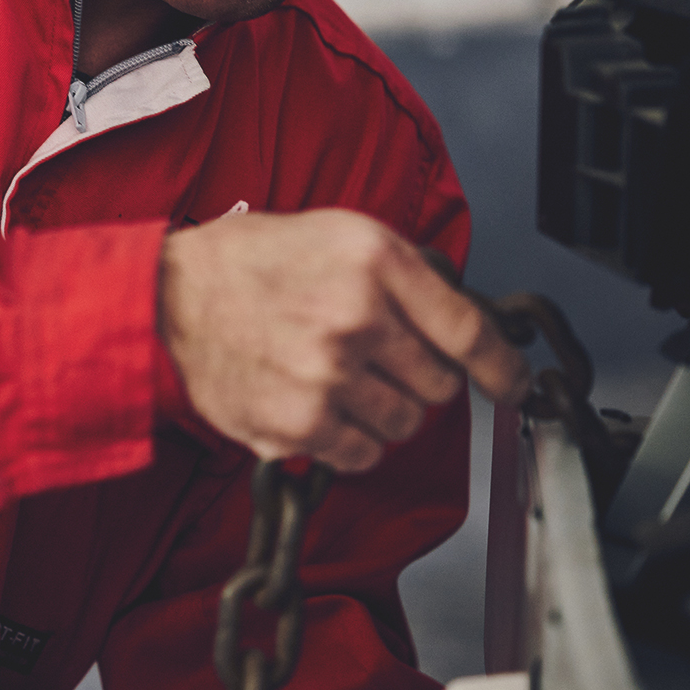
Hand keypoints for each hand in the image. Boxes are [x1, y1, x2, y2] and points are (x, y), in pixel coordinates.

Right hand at [158, 209, 531, 472]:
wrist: (173, 294)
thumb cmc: (255, 262)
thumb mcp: (340, 233)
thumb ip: (406, 275)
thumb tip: (469, 322)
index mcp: (375, 262)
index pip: (468, 331)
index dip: (503, 368)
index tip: (517, 386)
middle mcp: (356, 319)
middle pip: (440, 387)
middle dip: (420, 380)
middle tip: (379, 361)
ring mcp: (326, 376)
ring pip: (405, 425)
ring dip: (385, 413)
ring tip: (341, 382)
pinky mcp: (297, 424)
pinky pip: (362, 456)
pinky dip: (351, 442)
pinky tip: (321, 408)